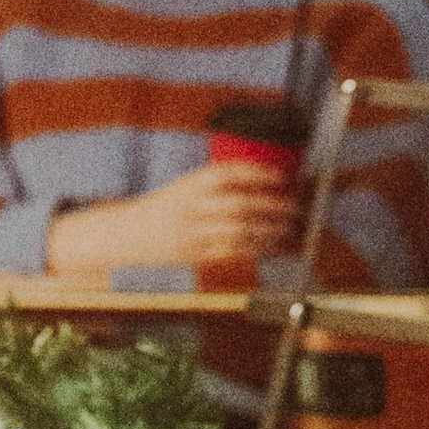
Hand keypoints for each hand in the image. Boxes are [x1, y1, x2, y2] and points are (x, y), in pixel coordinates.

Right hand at [47, 161, 304, 277]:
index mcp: (191, 183)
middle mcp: (192, 207)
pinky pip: (233, 252)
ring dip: (271, 231)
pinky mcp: (196, 255)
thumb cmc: (169, 206)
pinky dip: (259, 249)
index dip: (260, 174)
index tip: (284, 176)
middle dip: (274, 206)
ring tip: (291, 228)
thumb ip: (219, 183)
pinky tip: (275, 246)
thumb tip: (268, 180)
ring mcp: (193, 233)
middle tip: (297, 207)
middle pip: (240, 205)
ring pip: (240, 232)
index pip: (229, 174)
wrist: (131, 232)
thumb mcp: (188, 185)